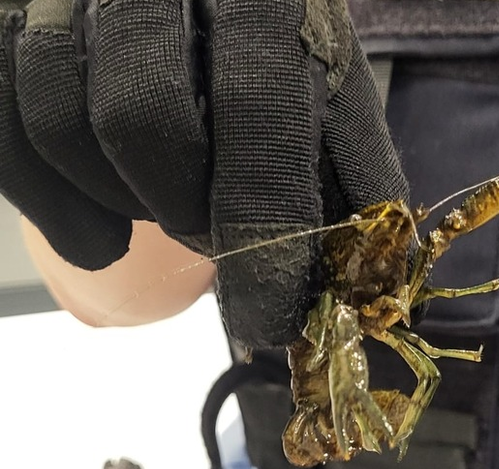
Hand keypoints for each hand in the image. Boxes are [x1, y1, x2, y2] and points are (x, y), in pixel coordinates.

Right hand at [0, 0, 407, 347]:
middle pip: (151, 119)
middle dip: (190, 214)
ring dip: (125, 204)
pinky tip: (103, 245)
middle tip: (214, 244)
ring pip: (69, 124)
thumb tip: (372, 276)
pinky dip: (59, 210)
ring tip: (164, 217)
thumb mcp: (325, 86)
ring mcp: (75, 0)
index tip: (273, 316)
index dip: (269, 224)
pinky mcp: (13, 28)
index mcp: (261, 0)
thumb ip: (350, 169)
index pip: (262, 109)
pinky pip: (10, 129)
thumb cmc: (268, 47)